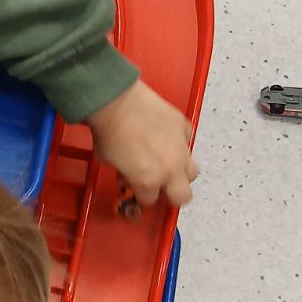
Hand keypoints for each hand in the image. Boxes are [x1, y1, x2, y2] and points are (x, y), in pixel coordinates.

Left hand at [88, 79, 198, 208]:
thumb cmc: (109, 131)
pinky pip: (187, 142)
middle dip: (171, 194)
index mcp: (148, 181)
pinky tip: (166, 138)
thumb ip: (124, 174)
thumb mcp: (108, 161)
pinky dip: (179, 143)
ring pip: (192, 171)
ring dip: (181, 172)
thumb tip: (128, 174)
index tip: (138, 189)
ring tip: (167, 163)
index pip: (150, 200)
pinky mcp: (184, 128)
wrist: (116, 102)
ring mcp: (180, 149)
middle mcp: (169, 169)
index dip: (142, 195)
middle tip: (160, 185)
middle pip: (183, 196)